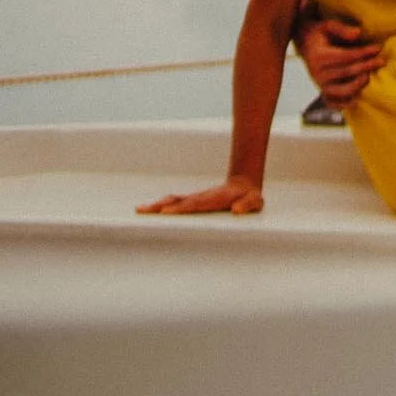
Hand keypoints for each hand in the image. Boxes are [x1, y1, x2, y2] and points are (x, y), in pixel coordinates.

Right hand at [138, 178, 264, 215]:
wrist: (244, 184)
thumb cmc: (250, 196)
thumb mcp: (255, 201)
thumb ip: (248, 205)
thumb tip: (236, 210)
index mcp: (213, 199)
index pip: (194, 204)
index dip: (181, 208)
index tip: (166, 211)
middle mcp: (200, 197)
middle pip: (178, 201)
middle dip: (161, 205)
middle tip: (144, 210)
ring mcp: (195, 198)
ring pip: (173, 200)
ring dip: (156, 204)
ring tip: (140, 209)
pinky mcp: (192, 200)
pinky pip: (174, 202)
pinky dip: (161, 205)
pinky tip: (149, 210)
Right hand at [299, 17, 383, 106]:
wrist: (305, 45)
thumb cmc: (320, 33)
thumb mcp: (327, 25)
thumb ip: (341, 29)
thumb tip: (358, 33)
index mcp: (318, 56)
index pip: (346, 56)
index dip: (363, 52)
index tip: (378, 48)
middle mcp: (317, 72)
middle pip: (348, 72)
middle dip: (367, 66)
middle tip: (381, 61)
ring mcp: (320, 84)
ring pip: (343, 90)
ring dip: (359, 85)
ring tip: (370, 76)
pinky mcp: (322, 92)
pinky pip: (334, 103)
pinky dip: (345, 104)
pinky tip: (357, 100)